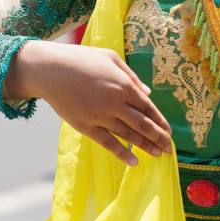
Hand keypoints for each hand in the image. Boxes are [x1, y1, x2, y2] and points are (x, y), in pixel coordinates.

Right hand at [8, 42, 171, 165]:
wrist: (50, 70)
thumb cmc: (81, 59)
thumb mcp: (111, 58)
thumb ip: (132, 77)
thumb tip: (148, 94)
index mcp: (124, 86)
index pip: (149, 108)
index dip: (160, 121)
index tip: (169, 132)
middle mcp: (116, 103)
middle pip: (143, 125)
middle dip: (159, 138)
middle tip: (169, 148)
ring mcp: (101, 117)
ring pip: (128, 136)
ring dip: (145, 146)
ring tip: (158, 154)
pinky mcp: (86, 126)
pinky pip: (108, 143)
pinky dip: (122, 154)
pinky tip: (134, 162)